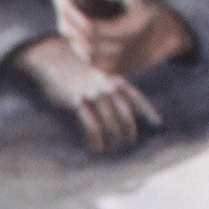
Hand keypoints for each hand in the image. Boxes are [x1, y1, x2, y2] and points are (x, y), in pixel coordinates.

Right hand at [13, 32, 160, 156]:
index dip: (148, 111)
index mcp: (113, 79)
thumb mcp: (95, 73)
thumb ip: (108, 84)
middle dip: (128, 132)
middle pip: (125, 114)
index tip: (158, 123)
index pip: (136, 97)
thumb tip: (118, 101)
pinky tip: (95, 149)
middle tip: (128, 144)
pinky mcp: (77, 102)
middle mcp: (106, 87)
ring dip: (112, 140)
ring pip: (110, 122)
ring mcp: (92, 94)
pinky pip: (91, 125)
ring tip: (111, 151)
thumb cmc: (72, 67)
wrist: (51, 57)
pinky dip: (96, 140)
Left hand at [55, 0, 197, 79]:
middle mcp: (115, 54)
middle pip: (77, 37)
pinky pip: (84, 55)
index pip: (87, 25)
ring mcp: (110, 66)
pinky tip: (72, 24)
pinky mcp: (108, 71)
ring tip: (64, 8)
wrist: (170, 41)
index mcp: (124, 35)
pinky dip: (75, 39)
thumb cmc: (153, 15)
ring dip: (67, 27)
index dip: (69, 9)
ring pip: (77, 47)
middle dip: (64, 15)